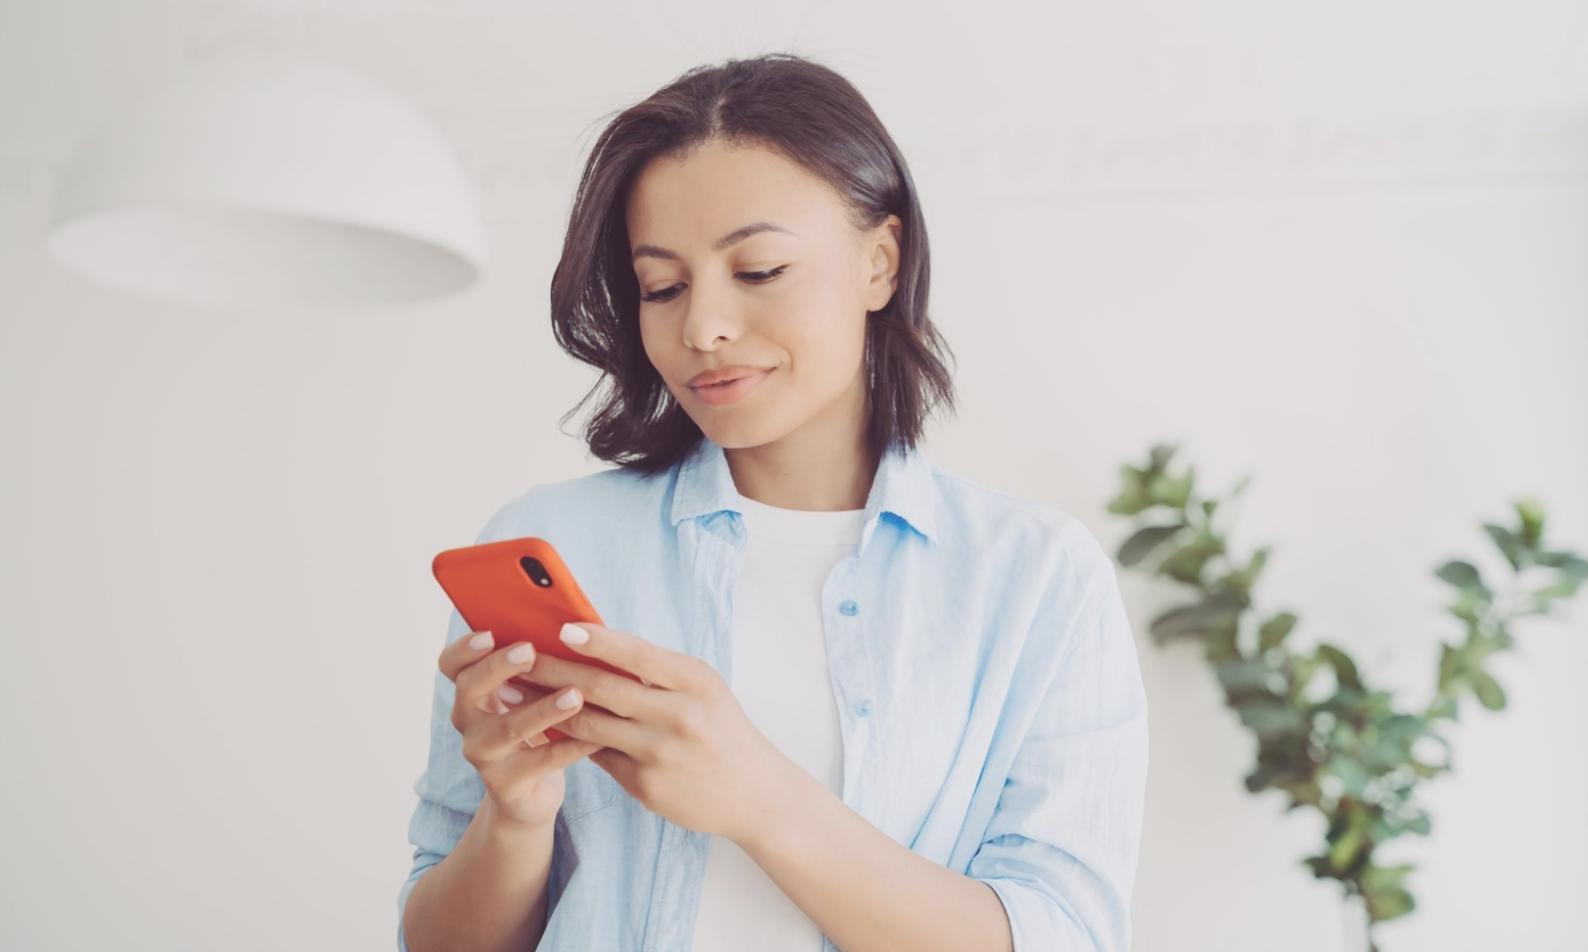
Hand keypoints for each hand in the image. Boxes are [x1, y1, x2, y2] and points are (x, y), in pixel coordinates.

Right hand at [439, 629, 603, 828]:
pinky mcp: (504, 785)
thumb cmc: (538, 730)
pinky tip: (595, 738)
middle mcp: (468, 720)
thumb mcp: (531, 696)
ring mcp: (483, 754)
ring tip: (575, 696)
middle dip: (499, 667)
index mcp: (473, 691)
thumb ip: (540, 667)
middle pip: (469, 687)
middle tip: (530, 652)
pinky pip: (540, 763)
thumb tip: (575, 626)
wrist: (531, 795)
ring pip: (507, 728)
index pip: (452, 664)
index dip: (464, 649)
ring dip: (542, 710)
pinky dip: (569, 748)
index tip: (490, 634)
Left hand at [516, 621, 798, 844]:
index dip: (597, 640)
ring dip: (546, 706)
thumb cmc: (719, 726)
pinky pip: (596, 755)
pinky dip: (567, 738)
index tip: (560, 628)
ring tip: (515, 691)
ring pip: (590, 723)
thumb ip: (655, 670)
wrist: (752, 791)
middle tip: (517, 657)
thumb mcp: (700, 688)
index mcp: (695, 682)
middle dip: (553, 670)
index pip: (637, 655)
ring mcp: (660, 754)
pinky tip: (540, 726)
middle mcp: (679, 716)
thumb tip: (591, 643)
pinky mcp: (645, 786)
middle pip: (603, 688)